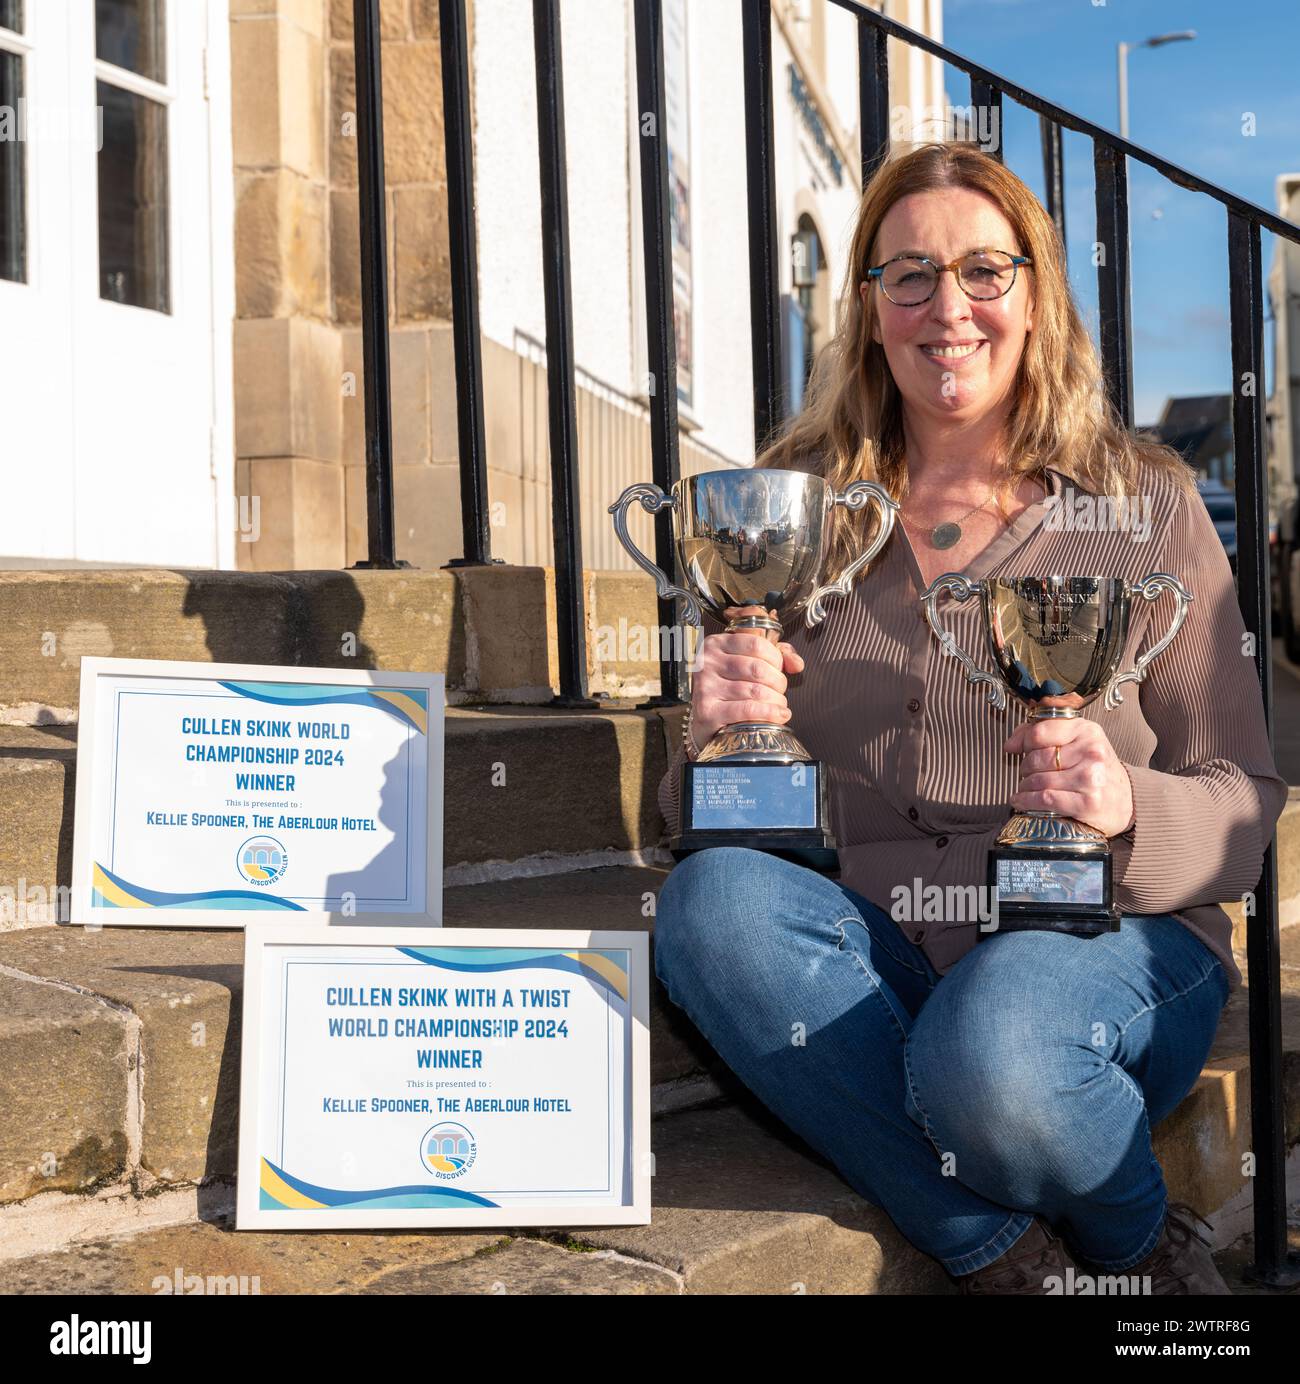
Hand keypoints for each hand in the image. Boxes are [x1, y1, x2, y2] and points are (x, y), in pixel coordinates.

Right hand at [688, 606, 805, 753]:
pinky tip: (779, 715)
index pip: (756, 644)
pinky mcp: (708, 712)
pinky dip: (770, 713)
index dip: (776, 658)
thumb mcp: (745, 661)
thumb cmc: (727, 686)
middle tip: (780, 690)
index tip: (779, 669)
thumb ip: (774, 655)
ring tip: (780, 705)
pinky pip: (748, 710)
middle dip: (778, 682)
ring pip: (756, 691)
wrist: (701, 720)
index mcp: (716, 644)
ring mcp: (706, 687)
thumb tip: (796, 664)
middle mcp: (708, 663)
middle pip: (758, 668)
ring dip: (776, 700)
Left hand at [1005, 716, 1135, 837]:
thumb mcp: (1078, 741)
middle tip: (1026, 773)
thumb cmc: (1096, 769)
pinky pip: (1045, 799)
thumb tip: (1011, 744)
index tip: (1018, 749)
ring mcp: (1091, 778)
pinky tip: (1021, 800)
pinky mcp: (1088, 803)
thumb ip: (1043, 733)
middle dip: (1025, 768)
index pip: (1040, 732)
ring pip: (1038, 780)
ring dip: (1024, 787)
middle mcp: (1092, 753)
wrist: (1126, 799)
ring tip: (1025, 788)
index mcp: (1088, 731)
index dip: (1023, 742)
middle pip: (1037, 758)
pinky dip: (1026, 801)